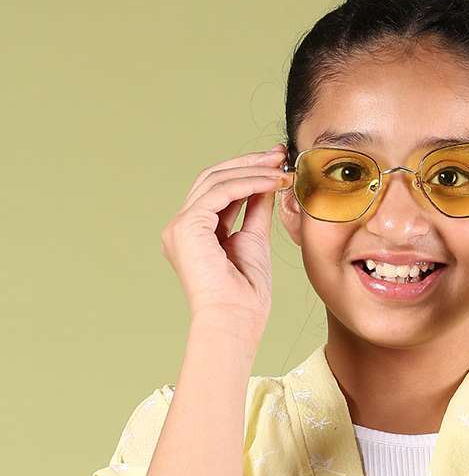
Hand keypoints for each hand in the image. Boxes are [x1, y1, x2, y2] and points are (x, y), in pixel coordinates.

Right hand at [160, 144, 290, 330]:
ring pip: (216, 181)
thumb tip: (268, 182)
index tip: (277, 164)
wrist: (235, 321)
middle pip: (214, 179)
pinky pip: (220, 192)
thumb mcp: (254, 241)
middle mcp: (182, 227)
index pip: (219, 191)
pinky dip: (248, 183)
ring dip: (252, 171)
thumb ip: (256, 210)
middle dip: (249, 164)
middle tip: (280, 154)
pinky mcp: (186, 227)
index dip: (248, 173)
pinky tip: (272, 182)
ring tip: (281, 168)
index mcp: (195, 234)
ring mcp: (180, 226)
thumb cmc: (246, 296)